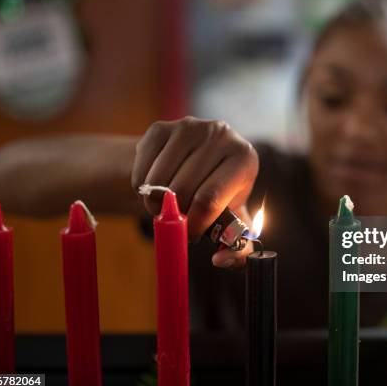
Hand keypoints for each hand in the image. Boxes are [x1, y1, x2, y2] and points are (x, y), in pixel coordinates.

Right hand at [132, 117, 258, 267]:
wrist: (191, 163)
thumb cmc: (216, 196)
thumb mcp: (233, 220)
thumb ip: (239, 248)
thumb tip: (222, 260)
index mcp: (245, 158)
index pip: (211, 198)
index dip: (195, 223)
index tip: (190, 233)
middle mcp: (222, 134)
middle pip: (184, 189)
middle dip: (175, 215)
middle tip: (176, 221)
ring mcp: (190, 126)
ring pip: (159, 181)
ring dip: (155, 204)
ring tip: (165, 207)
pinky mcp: (161, 127)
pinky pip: (142, 170)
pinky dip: (141, 189)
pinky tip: (155, 188)